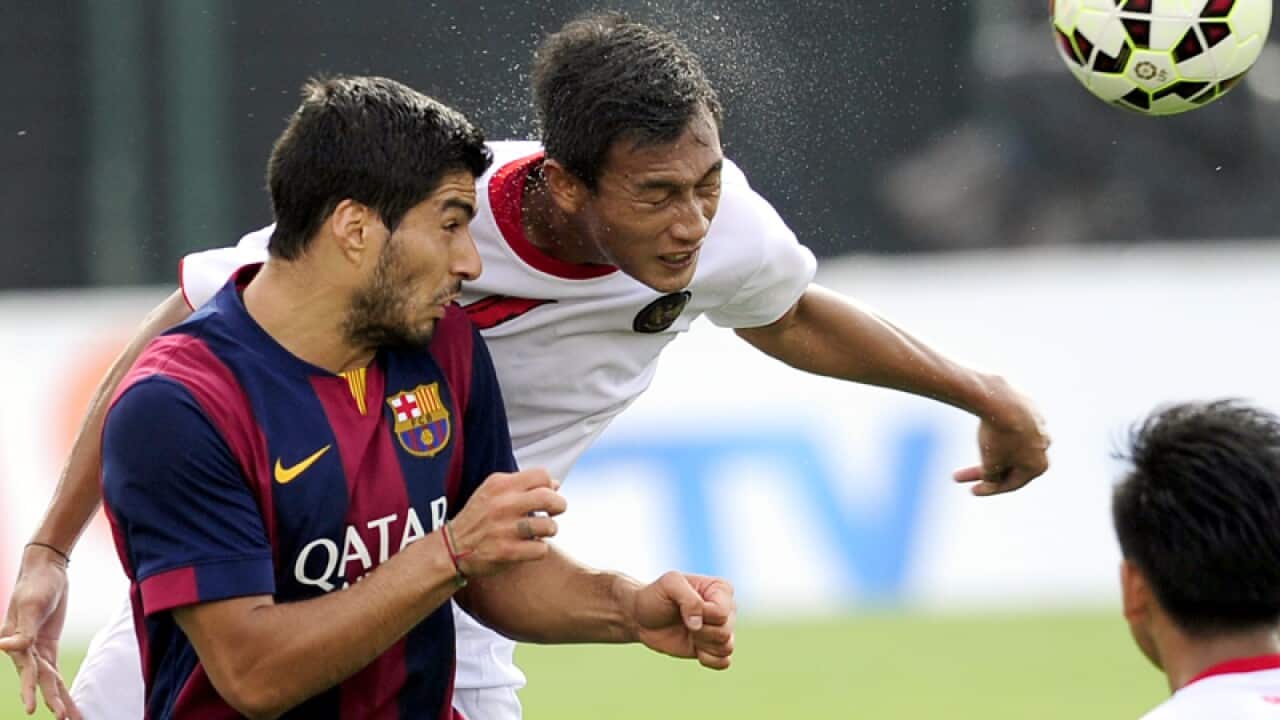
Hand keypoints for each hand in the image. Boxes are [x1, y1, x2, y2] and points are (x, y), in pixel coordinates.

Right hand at [0, 545, 80, 718]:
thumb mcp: (32, 605)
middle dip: (50, 701)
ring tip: (69, 719)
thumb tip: (6, 647)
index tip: (32, 710)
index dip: (30, 690)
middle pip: (40, 681)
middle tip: (62, 719)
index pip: (26, 671)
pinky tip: (66, 703)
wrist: (45, 570)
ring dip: (59, 699)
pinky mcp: (48, 648)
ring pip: (49, 681)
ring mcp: (36, 651)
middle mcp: (23, 651)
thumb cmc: (35, 585)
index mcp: (14, 642)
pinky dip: (61, 687)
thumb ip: (23, 630)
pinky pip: (55, 672)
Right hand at [448, 469, 567, 577]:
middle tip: (554, 512)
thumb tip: (556, 484)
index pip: (541, 475)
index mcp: (500, 485)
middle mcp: (503, 504)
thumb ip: (522, 485)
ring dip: (550, 530)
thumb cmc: (478, 518)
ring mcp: (505, 528)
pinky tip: (529, 547)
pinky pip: (541, 549)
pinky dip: (539, 549)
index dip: (550, 485)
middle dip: (559, 506)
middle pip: (549, 498)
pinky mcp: (507, 551)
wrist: (451, 547)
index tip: (547, 494)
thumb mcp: (492, 492)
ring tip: (540, 532)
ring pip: (549, 526)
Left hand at [628, 572, 735, 670]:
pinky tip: (694, 649)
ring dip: (703, 645)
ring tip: (689, 634)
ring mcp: (721, 630)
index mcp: (721, 589)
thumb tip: (698, 625)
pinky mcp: (713, 648)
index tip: (682, 608)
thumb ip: (688, 599)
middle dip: (701, 632)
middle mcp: (727, 609)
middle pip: (725, 631)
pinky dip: (708, 659)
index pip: (721, 612)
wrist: (642, 617)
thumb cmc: (657, 595)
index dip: (702, 615)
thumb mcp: (669, 584)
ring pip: (727, 647)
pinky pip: (724, 662)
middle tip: (684, 622)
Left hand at [953, 375, 1050, 495]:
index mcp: (1039, 466)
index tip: (970, 490)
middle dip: (986, 471)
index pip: (1012, 484)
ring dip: (995, 451)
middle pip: (1011, 465)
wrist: (1001, 400)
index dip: (989, 490)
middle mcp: (1045, 447)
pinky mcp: (1031, 409)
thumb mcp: (990, 464)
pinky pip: (1013, 426)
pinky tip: (988, 428)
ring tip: (979, 447)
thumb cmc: (997, 437)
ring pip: (1013, 445)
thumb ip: (991, 477)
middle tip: (959, 475)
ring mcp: (1040, 427)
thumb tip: (991, 480)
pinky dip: (1000, 431)